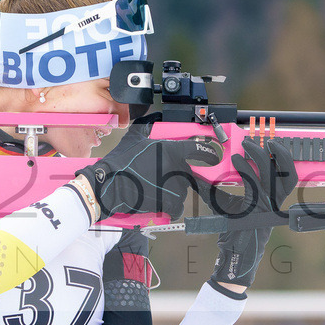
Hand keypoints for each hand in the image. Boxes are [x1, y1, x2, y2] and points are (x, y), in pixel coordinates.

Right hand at [78, 113, 219, 220]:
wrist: (110, 186)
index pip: (201, 150)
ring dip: (173, 191)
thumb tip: (154, 116)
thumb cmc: (121, 162)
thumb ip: (148, 125)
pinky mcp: (171, 203)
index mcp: (172, 150)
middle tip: (166, 177)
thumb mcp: (134, 137)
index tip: (213, 156)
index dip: (209, 153)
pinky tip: (159, 203)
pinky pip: (177, 207)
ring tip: (155, 188)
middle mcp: (178, 168)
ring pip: (183, 190)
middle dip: (183, 176)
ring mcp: (176, 187)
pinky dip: (170, 208)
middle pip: (191, 173)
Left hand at [202, 137, 296, 287]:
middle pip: (285, 171)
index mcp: (273, 199)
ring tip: (250, 145)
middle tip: (264, 140)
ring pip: (272, 174)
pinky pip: (253, 184)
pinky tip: (236, 161)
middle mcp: (274, 202)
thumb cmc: (231, 230)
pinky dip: (245, 169)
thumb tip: (198, 173)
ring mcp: (267, 206)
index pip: (287, 175)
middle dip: (277, 152)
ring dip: (262, 156)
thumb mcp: (225, 204)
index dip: (283, 158)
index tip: (271, 143)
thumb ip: (216, 188)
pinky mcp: (257, 209)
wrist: (233, 253)